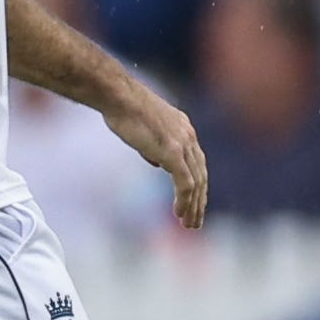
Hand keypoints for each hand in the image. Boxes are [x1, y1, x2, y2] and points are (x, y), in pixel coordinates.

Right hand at [105, 83, 208, 229]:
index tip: (194, 202)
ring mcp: (182, 144)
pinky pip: (185, 183)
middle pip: (201, 175)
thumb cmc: (123, 108)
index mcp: (184, 128)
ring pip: (196, 182)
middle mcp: (188, 136)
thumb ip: (155, 147)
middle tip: (195, 220)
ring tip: (189, 224)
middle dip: (199, 200)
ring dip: (193, 206)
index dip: (197, 185)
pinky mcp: (173, 152)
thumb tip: (158, 163)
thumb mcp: (145, 129)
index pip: (197, 162)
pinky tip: (179, 214)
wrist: (118, 96)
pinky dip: (184, 200)